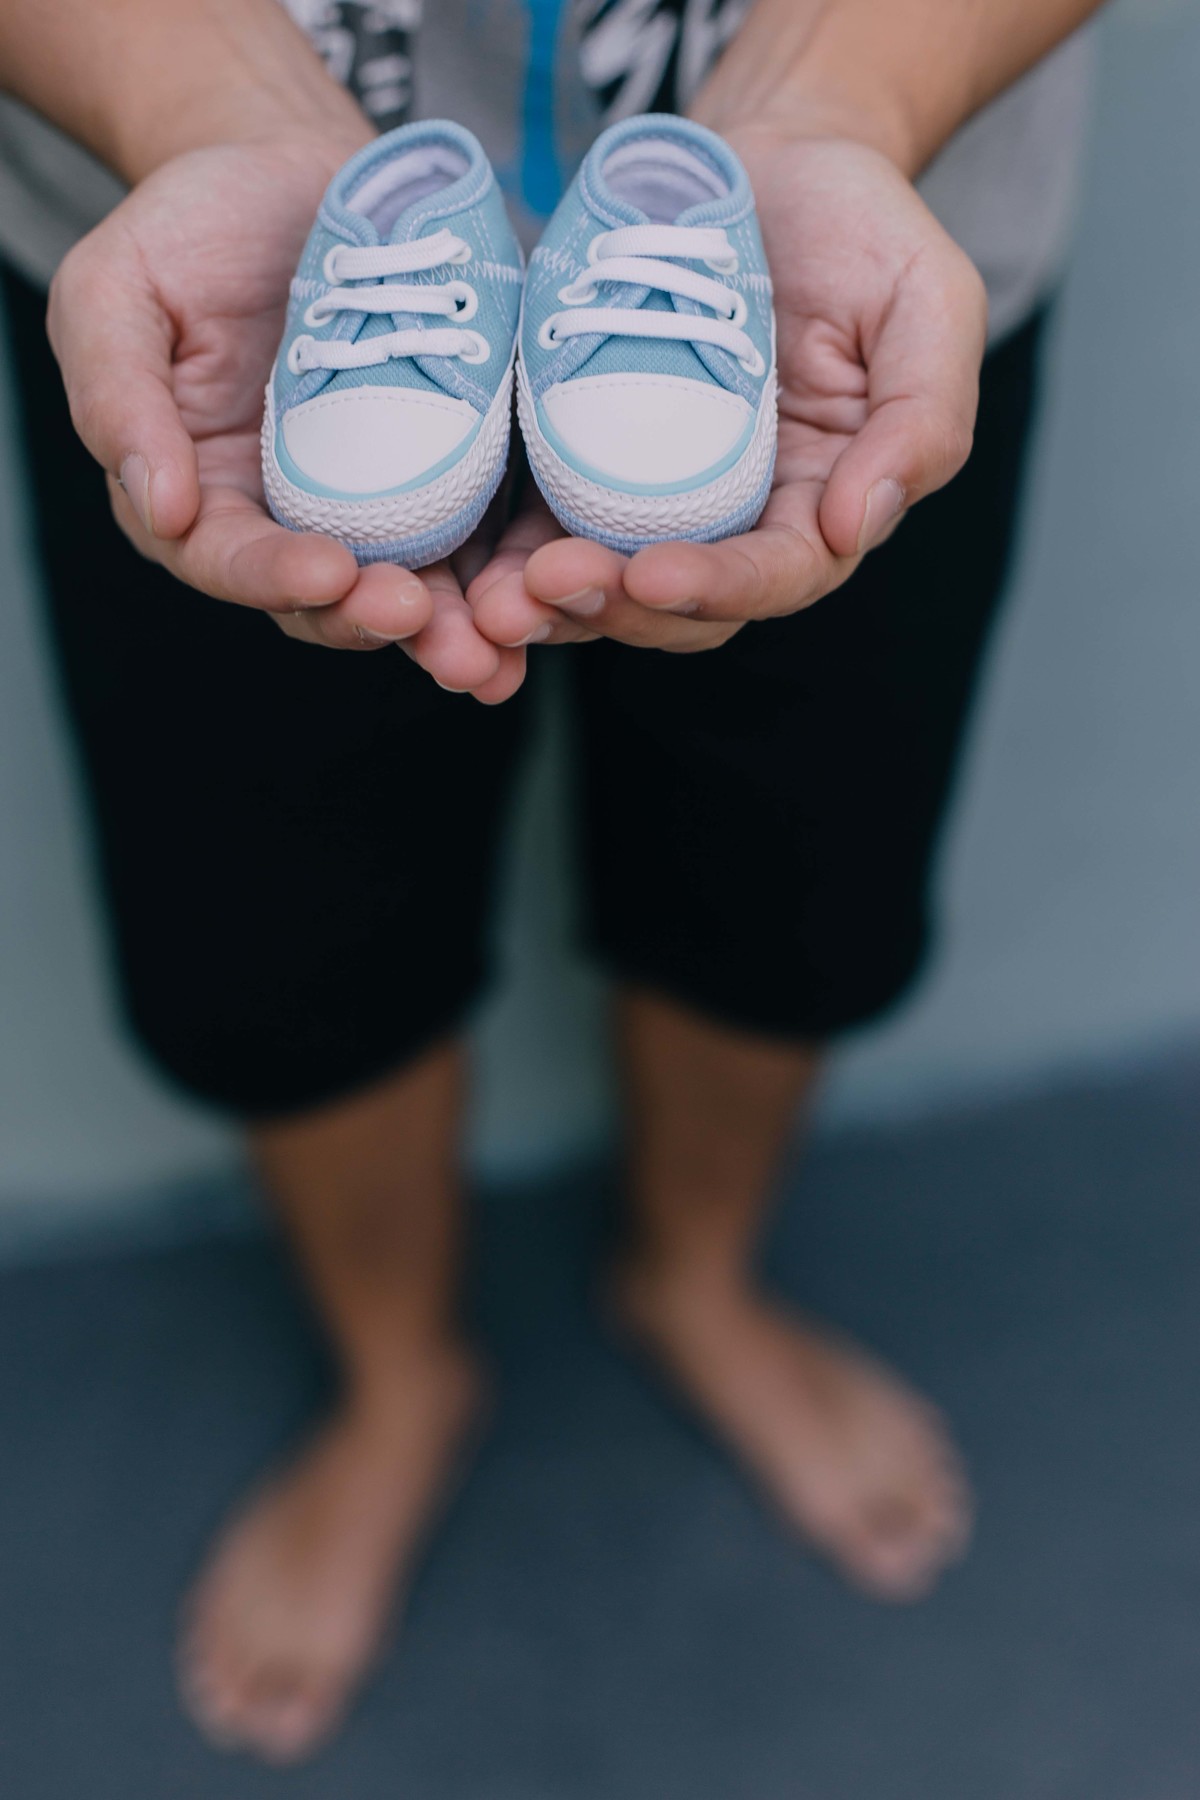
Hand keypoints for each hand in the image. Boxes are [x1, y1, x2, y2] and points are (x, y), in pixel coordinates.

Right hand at [47, 134, 521, 694]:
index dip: (279, 578)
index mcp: (203, 499)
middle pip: (334, 600)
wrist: (290, 167)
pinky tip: (549, 590)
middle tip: (435, 630)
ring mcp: (376, 504)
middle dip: (383, 621)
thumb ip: (121, 399)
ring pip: (417, 586)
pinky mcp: (447, 469)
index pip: (235, 562)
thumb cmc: (186, 228)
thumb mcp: (112, 293)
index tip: (330, 572)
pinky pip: (483, 534)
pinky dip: (513, 570)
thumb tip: (161, 507)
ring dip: (460, 625)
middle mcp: (291, 520)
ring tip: (500, 646)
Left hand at [470, 131, 986, 654]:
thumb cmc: (864, 228)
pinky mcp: (589, 461)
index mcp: (821, 505)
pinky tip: (471, 565)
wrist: (772, 163)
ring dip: (549, 604)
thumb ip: (921, 419)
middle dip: (613, 608)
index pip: (774, 577)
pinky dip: (508, 553)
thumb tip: (853, 525)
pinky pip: (547, 525)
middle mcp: (738, 522)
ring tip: (494, 602)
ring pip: (604, 585)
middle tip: (545, 588)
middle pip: (677, 608)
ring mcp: (657, 500)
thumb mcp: (930, 304)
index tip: (652, 573)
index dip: (715, 588)